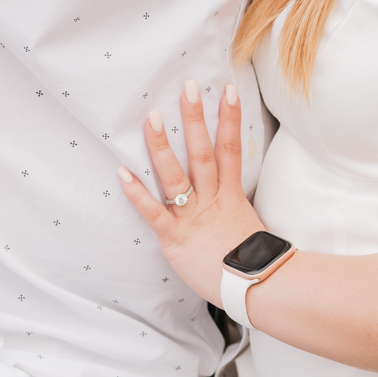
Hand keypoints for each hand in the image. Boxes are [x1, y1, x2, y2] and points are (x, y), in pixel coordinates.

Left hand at [117, 81, 261, 305]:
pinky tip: (122, 174)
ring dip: (163, 146)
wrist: (255, 289)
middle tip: (187, 88)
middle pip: (203, 152)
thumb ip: (236, 205)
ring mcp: (192, 218)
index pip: (231, 148)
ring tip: (154, 117)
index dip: (230, 118)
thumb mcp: (248, 225)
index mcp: (230, 195)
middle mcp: (211, 200)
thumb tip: (231, 193)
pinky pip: (154, 213)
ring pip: (177, 176)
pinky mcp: (175, 239)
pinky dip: (138, 194)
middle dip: (195, 119)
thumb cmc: (251, 263)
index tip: (228, 90)